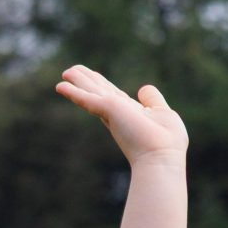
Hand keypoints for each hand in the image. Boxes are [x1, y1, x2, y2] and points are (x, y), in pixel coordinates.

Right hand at [55, 65, 186, 164]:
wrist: (161, 157)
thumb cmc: (167, 142)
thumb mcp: (164, 113)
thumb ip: (153, 100)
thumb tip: (144, 88)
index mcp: (130, 112)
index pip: (114, 96)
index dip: (104, 87)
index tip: (95, 78)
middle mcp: (118, 112)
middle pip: (98, 92)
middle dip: (86, 81)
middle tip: (71, 71)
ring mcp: (112, 111)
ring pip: (90, 92)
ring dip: (77, 82)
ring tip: (66, 72)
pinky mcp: (108, 109)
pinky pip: (86, 99)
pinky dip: (73, 92)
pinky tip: (60, 86)